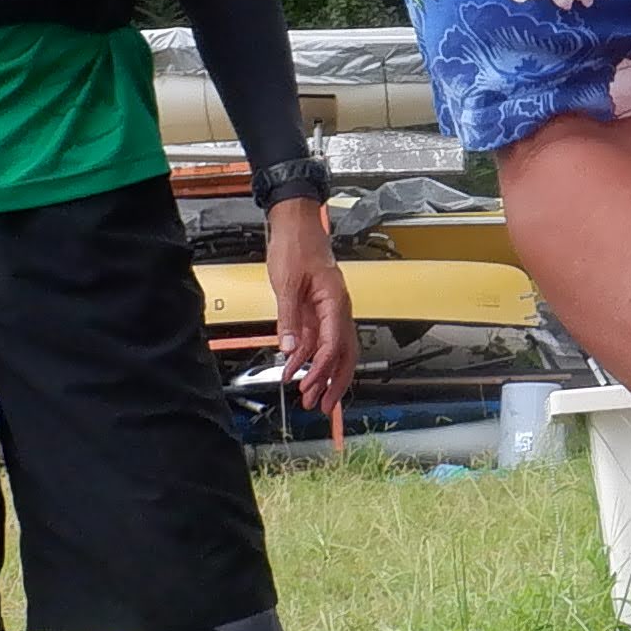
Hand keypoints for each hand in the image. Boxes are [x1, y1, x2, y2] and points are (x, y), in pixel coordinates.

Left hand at [264, 194, 353, 418]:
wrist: (296, 225)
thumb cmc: (297, 246)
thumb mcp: (287, 284)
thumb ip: (289, 319)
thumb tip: (290, 349)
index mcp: (335, 302)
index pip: (334, 343)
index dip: (323, 368)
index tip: (312, 386)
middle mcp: (337, 309)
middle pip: (343, 354)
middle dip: (334, 382)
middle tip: (321, 405)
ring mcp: (328, 310)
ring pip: (332, 350)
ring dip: (321, 374)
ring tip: (309, 396)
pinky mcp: (316, 309)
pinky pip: (317, 339)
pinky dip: (308, 357)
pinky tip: (296, 370)